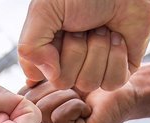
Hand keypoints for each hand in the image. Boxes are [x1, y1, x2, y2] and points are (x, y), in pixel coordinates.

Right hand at [19, 0, 149, 91]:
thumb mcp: (44, 11)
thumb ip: (30, 46)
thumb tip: (50, 75)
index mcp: (46, 50)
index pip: (37, 76)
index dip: (47, 56)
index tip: (58, 32)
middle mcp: (68, 63)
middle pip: (63, 82)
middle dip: (75, 50)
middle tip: (82, 27)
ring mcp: (94, 69)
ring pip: (88, 84)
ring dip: (97, 50)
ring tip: (101, 29)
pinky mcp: (119, 71)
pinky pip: (112, 83)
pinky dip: (116, 57)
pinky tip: (117, 38)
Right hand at [23, 79, 137, 122]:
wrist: (122, 84)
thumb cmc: (90, 74)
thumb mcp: (55, 72)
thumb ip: (34, 79)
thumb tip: (25, 82)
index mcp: (35, 113)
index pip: (19, 98)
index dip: (38, 82)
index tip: (59, 79)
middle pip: (29, 105)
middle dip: (52, 86)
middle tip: (73, 87)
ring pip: (43, 111)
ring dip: (66, 94)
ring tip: (80, 96)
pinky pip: (59, 118)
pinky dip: (75, 105)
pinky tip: (87, 108)